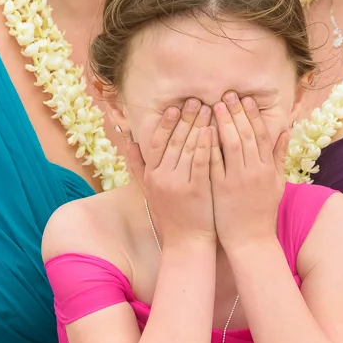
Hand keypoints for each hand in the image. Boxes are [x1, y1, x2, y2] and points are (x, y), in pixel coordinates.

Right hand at [127, 98, 213, 248]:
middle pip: (174, 141)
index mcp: (152, 175)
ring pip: (189, 148)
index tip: (174, 106)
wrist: (187, 242)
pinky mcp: (197, 190)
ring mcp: (179, 183)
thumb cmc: (171, 215)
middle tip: (196, 100)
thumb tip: (128, 141)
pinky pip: (202, 162)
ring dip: (198, 125)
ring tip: (209, 108)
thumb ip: (138, 166)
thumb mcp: (149, 191)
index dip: (166, 123)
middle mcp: (163, 177)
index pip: (157, 143)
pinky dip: (207, 144)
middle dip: (185, 118)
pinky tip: (214, 130)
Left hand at [210, 92, 285, 247]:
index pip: (262, 135)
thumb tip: (285, 130)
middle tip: (227, 94)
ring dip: (224, 123)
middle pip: (247, 135)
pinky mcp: (220, 188)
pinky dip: (210, 145)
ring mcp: (237, 179)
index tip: (245, 99)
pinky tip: (203, 130)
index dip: (254, 115)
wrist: (251, 240)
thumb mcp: (277, 183)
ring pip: (232, 144)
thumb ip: (279, 156)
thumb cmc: (263, 211)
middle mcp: (255, 171)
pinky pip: (215, 162)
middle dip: (237, 113)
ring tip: (215, 106)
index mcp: (268, 168)